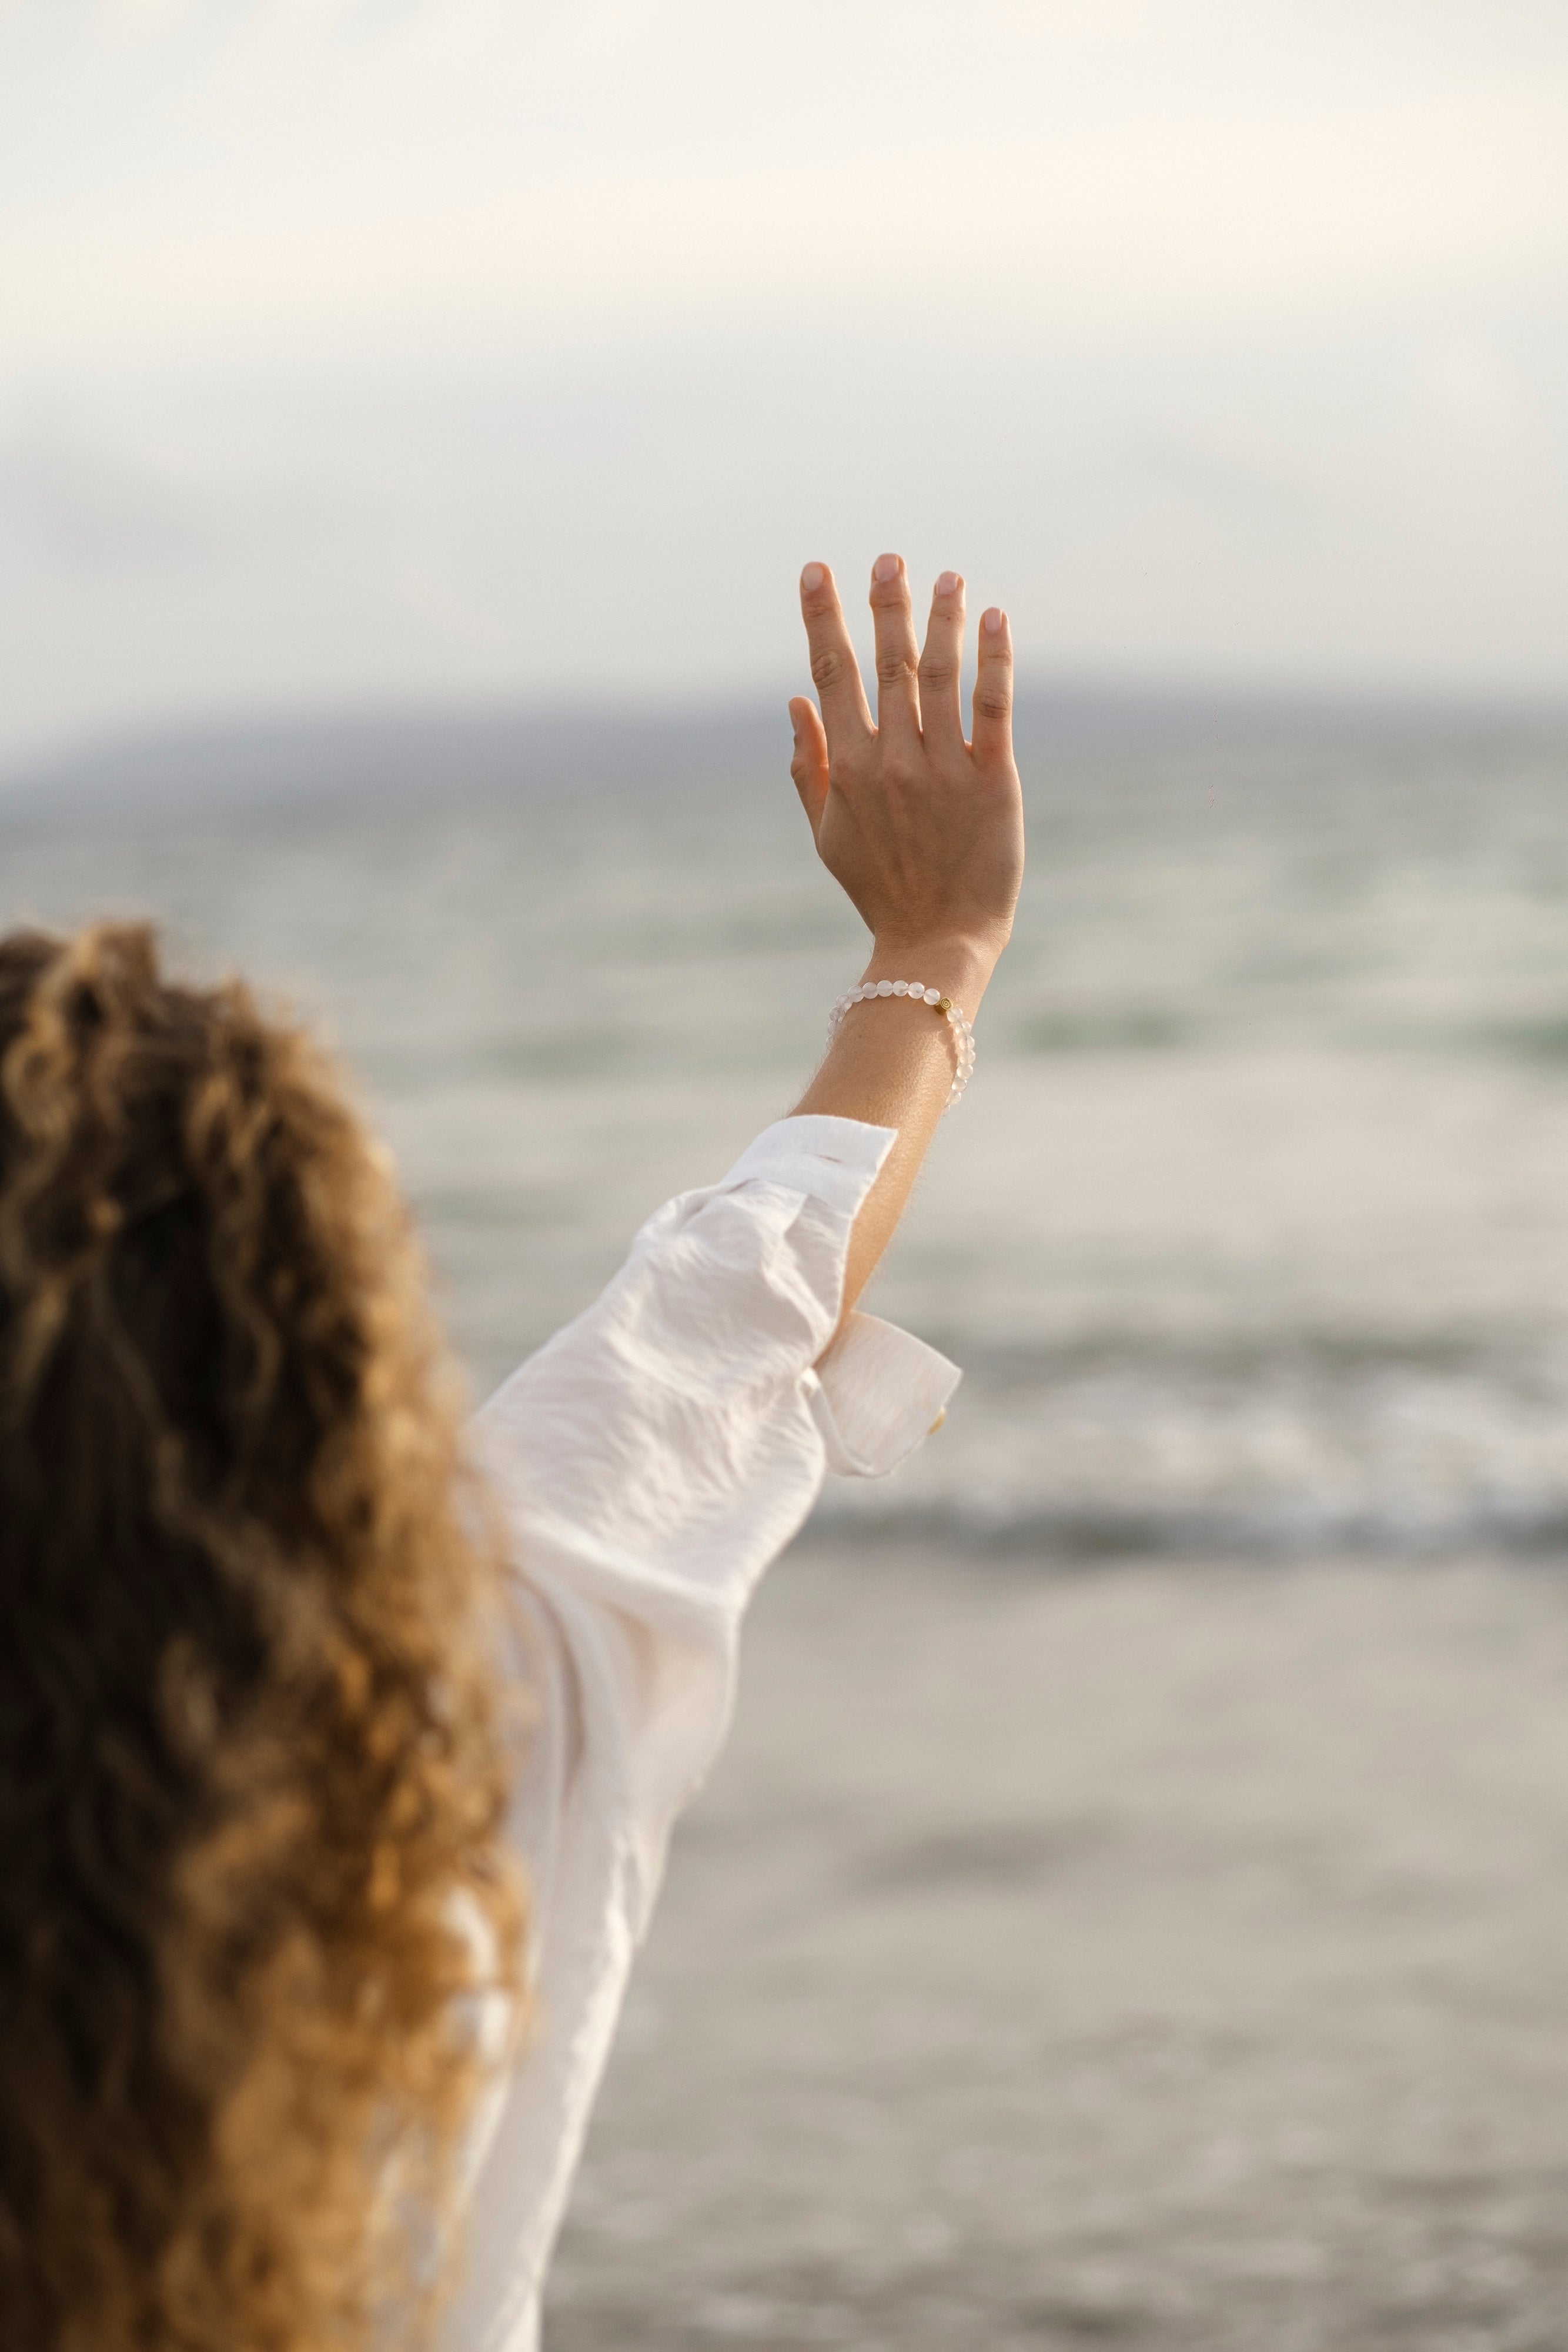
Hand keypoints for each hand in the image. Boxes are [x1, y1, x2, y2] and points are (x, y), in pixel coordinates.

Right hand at [788, 555, 1024, 973]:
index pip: (830, 675)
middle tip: (887, 557)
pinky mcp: (993, 778)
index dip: (821, 618)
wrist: (938, 939)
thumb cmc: (881, 889)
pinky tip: (996, 618)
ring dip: (942, 619)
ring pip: (941, 674)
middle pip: (886, 664)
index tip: (815, 570)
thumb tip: (795, 701)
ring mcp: (944, 766)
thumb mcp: (827, 834)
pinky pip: (993, 706)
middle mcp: (894, 759)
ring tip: (946, 576)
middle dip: (884, 605)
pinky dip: (995, 658)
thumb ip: (808, 766)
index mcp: (850, 769)